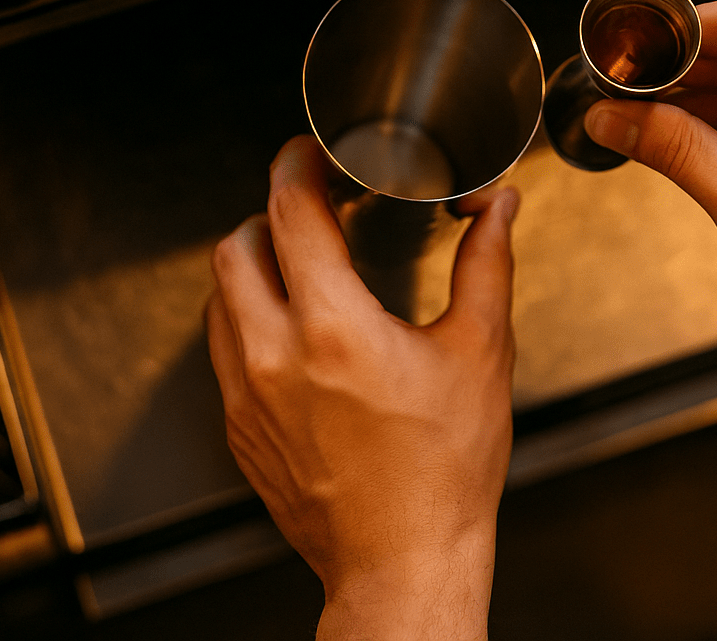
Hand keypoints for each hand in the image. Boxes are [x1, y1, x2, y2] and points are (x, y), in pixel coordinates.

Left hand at [206, 135, 518, 640]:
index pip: (289, 214)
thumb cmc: (444, 474)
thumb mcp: (480, 355)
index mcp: (335, 331)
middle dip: (268, 212)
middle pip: (234, 246)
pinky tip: (291, 327)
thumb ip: (485, 267)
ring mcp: (248, 397)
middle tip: (307, 204)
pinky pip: (222, 349)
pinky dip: (247, 318)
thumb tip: (497, 211)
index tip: (309, 154)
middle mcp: (275, 359)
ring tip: (300, 261)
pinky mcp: (240, 429)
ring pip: (219, 297)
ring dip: (253, 265)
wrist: (405, 563)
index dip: (296, 166)